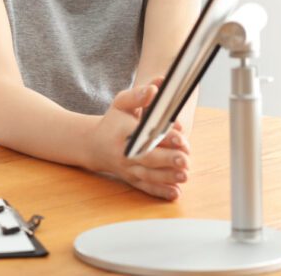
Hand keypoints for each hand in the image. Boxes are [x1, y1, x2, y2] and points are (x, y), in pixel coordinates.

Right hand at [85, 76, 191, 200]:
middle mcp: (123, 152)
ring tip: (184, 175)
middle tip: (185, 159)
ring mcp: (126, 168)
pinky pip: (145, 187)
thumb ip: (138, 95)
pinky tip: (175, 193)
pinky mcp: (131, 179)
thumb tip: (156, 87)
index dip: (163, 136)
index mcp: (121, 131)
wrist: (95, 145)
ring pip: (147, 175)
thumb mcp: (121, 103)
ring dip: (167, 176)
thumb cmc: (114, 122)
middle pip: (146, 157)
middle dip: (166, 159)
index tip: (181, 138)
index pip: (143, 133)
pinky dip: (159, 192)